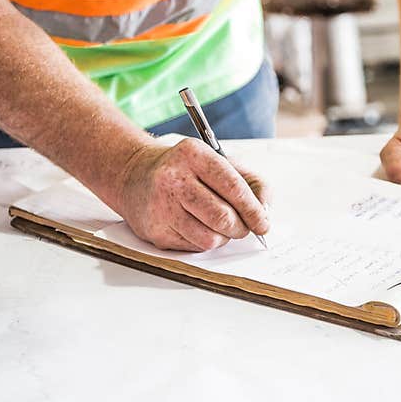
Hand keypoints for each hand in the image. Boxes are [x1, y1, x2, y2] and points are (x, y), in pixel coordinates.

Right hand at [118, 138, 270, 250]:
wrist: (135, 175)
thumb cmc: (186, 170)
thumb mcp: (220, 162)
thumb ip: (251, 183)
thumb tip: (265, 212)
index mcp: (193, 154)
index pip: (233, 187)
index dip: (254, 210)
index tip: (263, 223)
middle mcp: (173, 178)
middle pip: (222, 217)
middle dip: (241, 228)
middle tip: (243, 227)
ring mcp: (161, 206)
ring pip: (209, 239)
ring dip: (223, 237)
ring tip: (219, 225)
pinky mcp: (155, 230)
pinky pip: (193, 247)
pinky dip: (203, 241)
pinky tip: (196, 226)